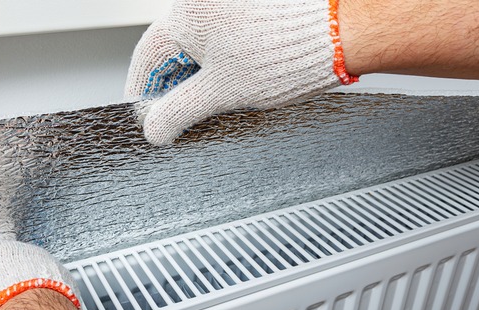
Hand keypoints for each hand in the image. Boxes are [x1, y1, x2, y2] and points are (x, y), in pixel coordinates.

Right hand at [125, 0, 356, 144]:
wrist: (335, 37)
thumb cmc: (283, 56)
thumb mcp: (219, 94)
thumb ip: (177, 113)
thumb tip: (153, 128)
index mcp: (187, 15)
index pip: (148, 57)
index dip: (143, 93)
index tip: (146, 118)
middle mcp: (202, 5)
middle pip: (169, 53)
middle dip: (171, 89)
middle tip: (175, 121)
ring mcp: (225, 9)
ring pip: (194, 51)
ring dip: (194, 81)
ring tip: (206, 108)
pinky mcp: (244, 16)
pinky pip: (216, 45)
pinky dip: (214, 69)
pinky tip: (225, 91)